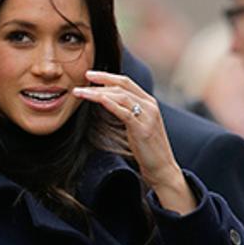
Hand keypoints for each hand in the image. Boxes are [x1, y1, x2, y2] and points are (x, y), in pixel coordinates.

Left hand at [73, 70, 194, 213]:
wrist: (162, 169)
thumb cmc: (148, 151)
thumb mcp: (138, 127)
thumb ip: (128, 115)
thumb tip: (110, 108)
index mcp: (149, 102)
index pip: (127, 82)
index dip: (108, 76)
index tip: (91, 75)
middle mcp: (150, 105)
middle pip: (122, 84)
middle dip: (101, 79)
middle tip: (84, 76)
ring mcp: (147, 115)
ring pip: (120, 95)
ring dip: (97, 92)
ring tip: (81, 92)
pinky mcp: (142, 128)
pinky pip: (123, 111)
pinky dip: (107, 103)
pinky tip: (95, 99)